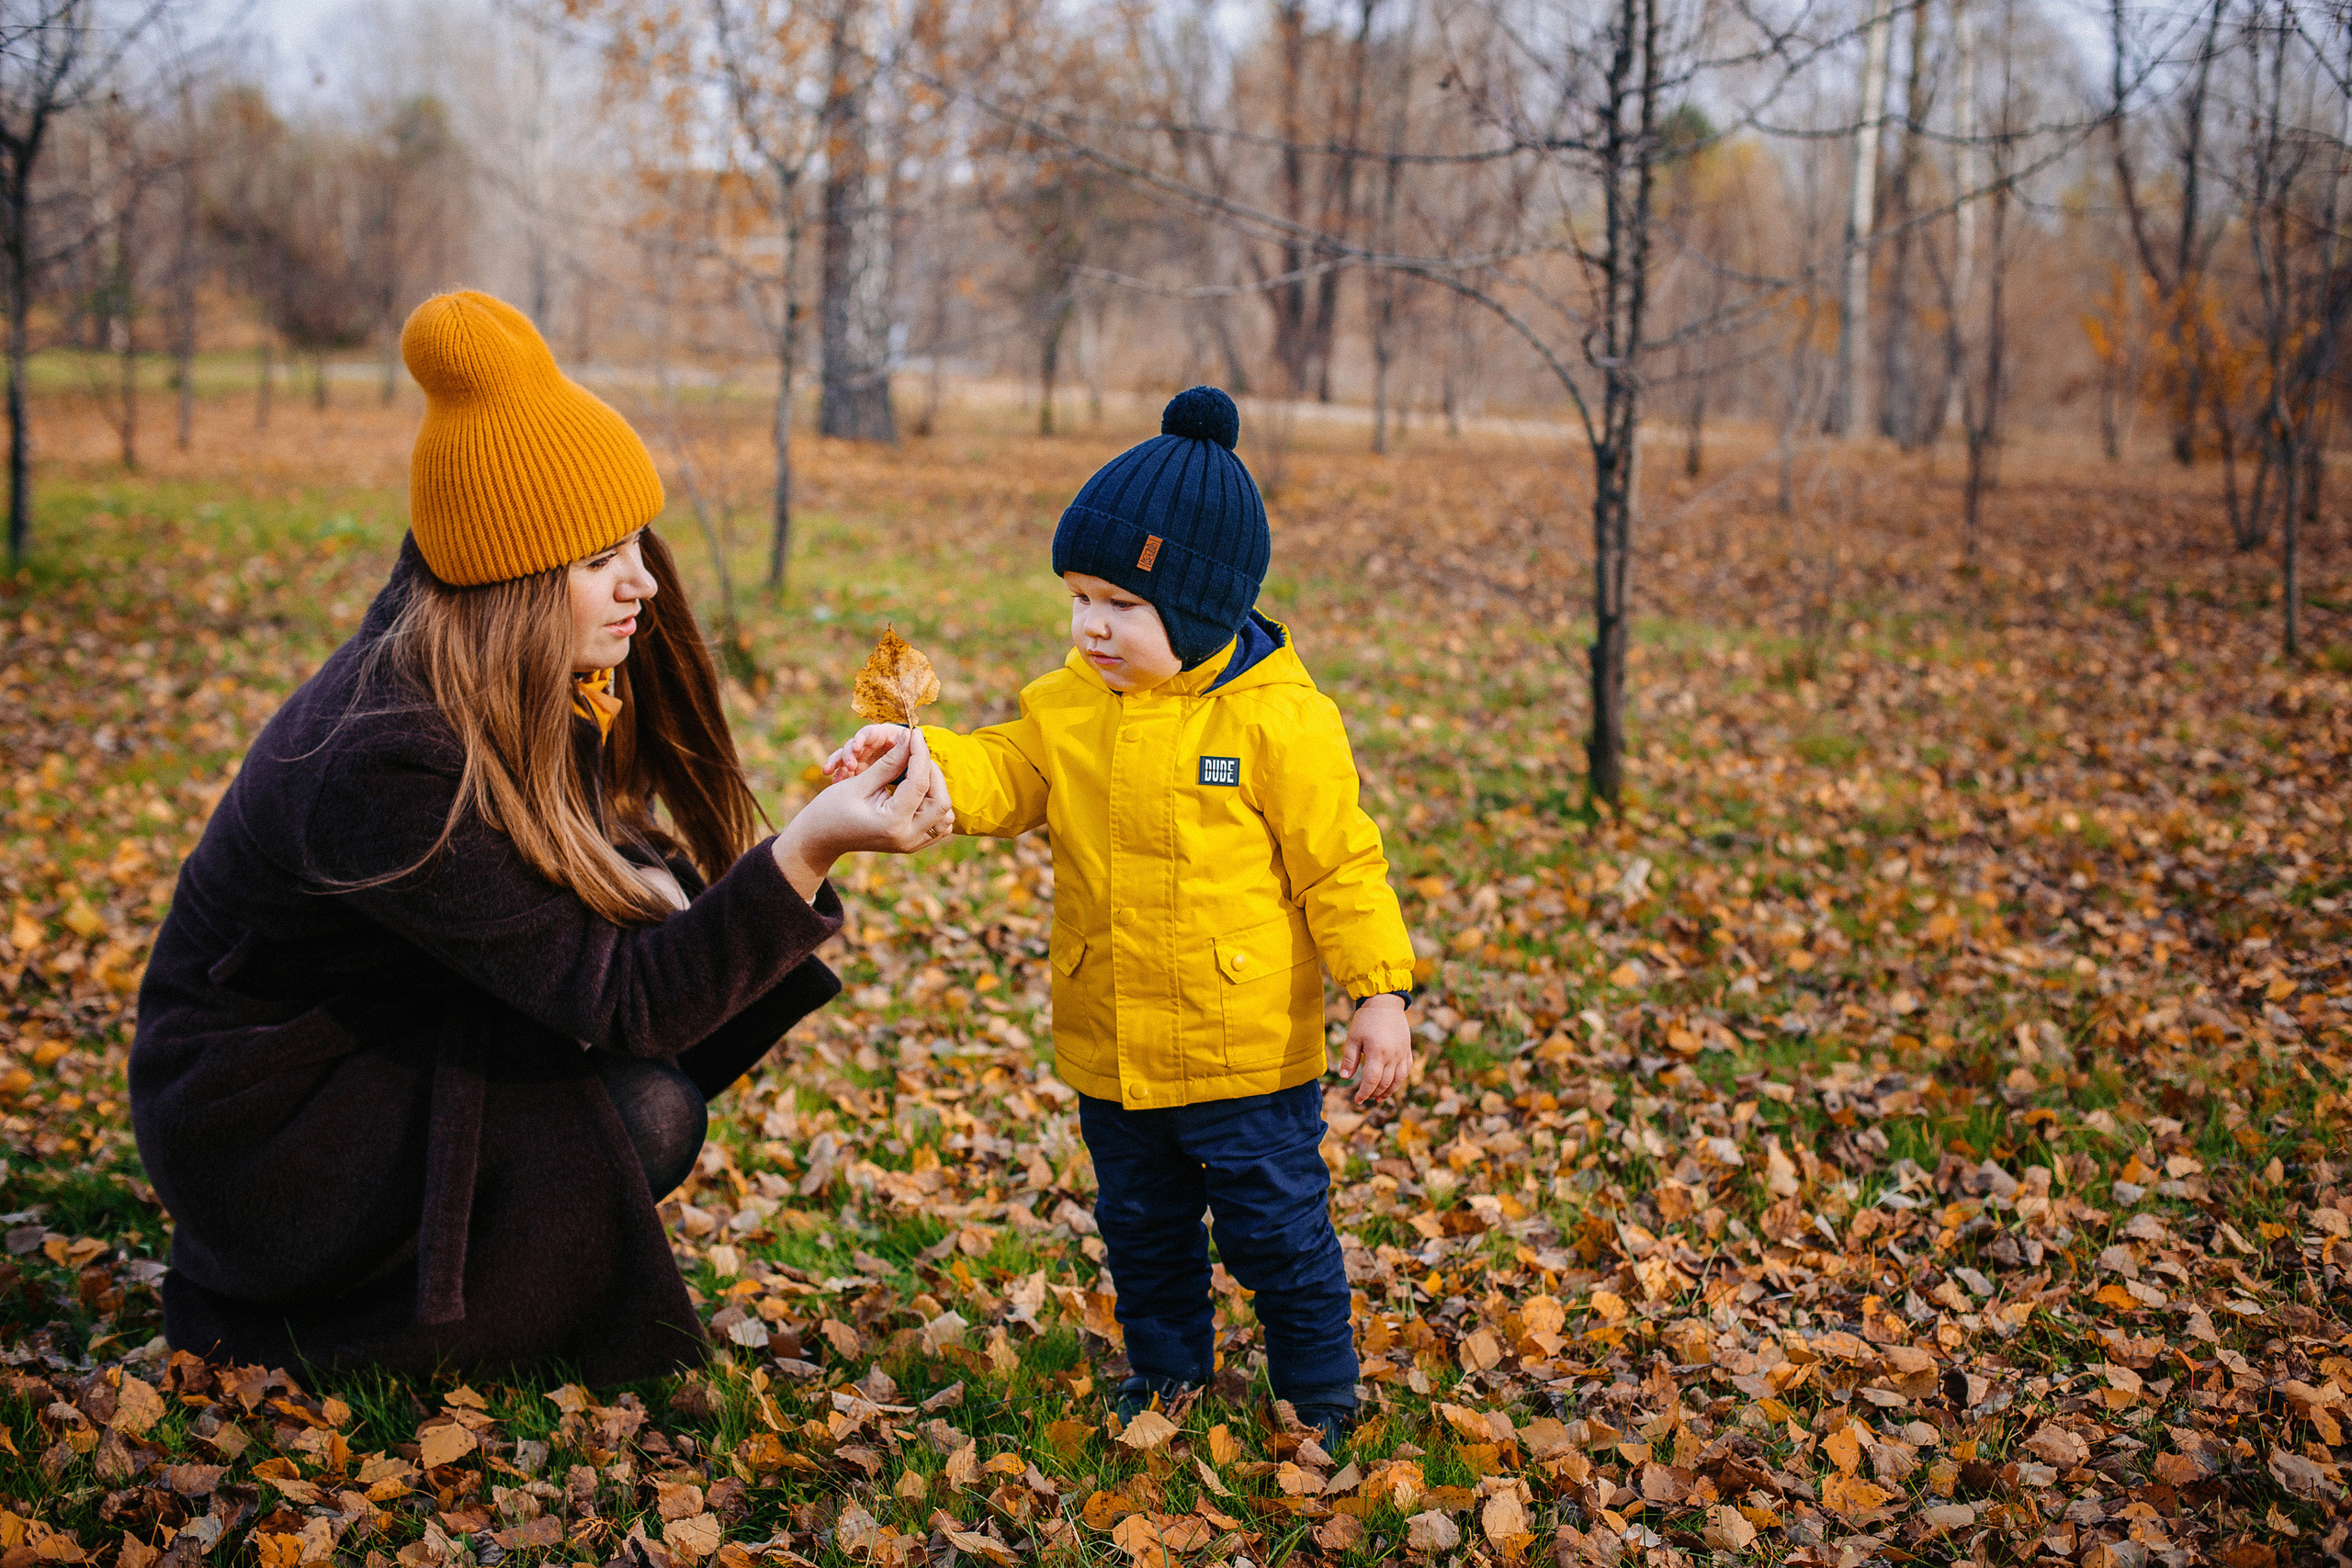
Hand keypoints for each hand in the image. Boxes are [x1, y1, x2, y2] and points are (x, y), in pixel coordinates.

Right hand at [773, 725, 955, 899]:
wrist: (820, 838)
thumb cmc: (831, 809)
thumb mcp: (859, 782)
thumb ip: (889, 762)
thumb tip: (911, 739)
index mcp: (892, 822)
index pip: (920, 782)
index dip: (920, 754)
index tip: (916, 734)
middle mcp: (907, 837)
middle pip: (941, 801)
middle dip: (932, 773)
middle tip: (917, 754)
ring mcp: (911, 844)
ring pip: (945, 815)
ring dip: (937, 790)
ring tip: (918, 771)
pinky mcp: (912, 845)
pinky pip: (939, 826)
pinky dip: (934, 806)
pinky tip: (920, 790)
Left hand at [1338, 994, 1411, 1105]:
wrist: (1385, 1003)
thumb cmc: (1366, 1020)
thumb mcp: (1353, 1038)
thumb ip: (1349, 1059)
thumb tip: (1344, 1077)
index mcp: (1377, 1053)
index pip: (1371, 1081)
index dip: (1364, 1093)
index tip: (1357, 1100)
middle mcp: (1392, 1056)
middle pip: (1384, 1083)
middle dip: (1374, 1094)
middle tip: (1365, 1098)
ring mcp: (1402, 1054)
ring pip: (1398, 1080)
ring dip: (1388, 1091)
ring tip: (1379, 1098)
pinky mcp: (1407, 1050)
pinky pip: (1406, 1071)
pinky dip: (1399, 1081)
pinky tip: (1392, 1085)